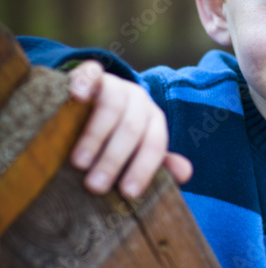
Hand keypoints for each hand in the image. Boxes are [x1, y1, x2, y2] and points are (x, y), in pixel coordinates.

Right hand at [67, 60, 192, 198]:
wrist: (92, 100)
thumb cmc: (114, 137)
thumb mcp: (135, 151)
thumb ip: (156, 164)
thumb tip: (186, 174)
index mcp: (153, 121)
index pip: (155, 145)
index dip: (143, 169)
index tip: (128, 193)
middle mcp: (138, 100)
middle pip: (132, 128)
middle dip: (115, 160)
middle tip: (95, 187)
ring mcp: (115, 84)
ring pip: (111, 105)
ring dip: (95, 136)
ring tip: (79, 163)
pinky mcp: (91, 74)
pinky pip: (90, 73)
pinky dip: (83, 84)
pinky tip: (76, 98)